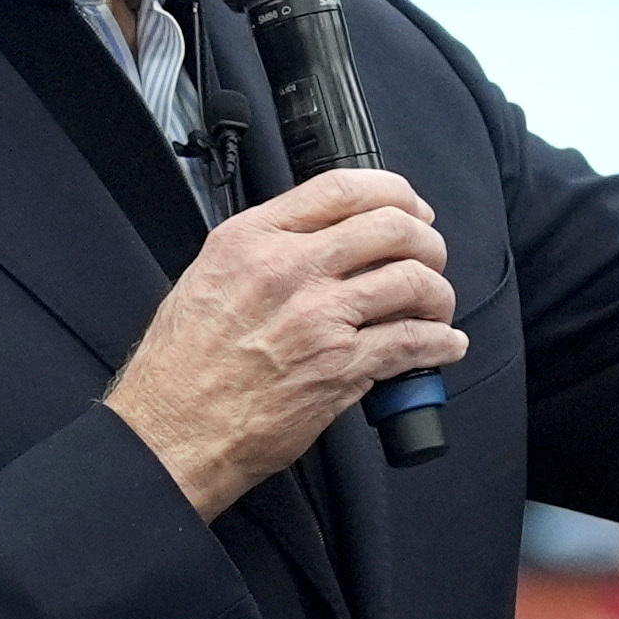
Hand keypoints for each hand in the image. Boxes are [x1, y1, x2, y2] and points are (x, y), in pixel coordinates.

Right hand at [105, 169, 468, 519]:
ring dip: (439, 294)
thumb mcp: (210, 276)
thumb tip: (319, 238)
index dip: (393, 192)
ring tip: (436, 307)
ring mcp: (320, 317)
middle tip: (430, 258)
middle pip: (391, 227)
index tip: (409, 208)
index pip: (341, 188)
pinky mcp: (341, 367)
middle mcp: (289, 268)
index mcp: (253, 239)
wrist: (173, 429)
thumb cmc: (183, 364)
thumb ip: (264, 248)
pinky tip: (445, 344)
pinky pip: (413, 342)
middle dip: (426, 242)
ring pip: (412, 280)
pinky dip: (441, 342)